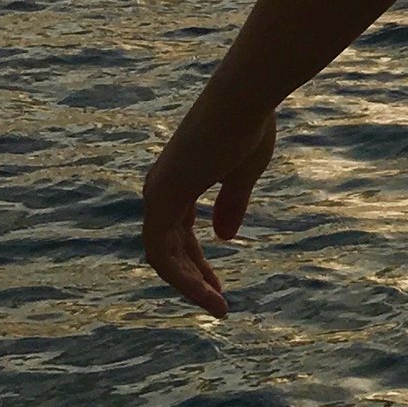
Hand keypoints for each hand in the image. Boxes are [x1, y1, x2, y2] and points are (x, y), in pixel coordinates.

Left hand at [142, 107, 276, 317]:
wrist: (245, 99)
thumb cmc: (249, 126)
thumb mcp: (242, 174)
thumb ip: (230, 204)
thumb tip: (224, 236)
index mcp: (179, 180)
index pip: (180, 233)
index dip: (198, 263)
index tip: (219, 287)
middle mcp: (161, 188)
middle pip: (169, 247)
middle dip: (193, 278)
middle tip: (217, 304)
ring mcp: (158, 192)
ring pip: (162, 255)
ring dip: (189, 285)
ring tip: (217, 308)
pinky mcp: (162, 197)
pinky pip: (162, 251)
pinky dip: (183, 277)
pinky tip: (206, 293)